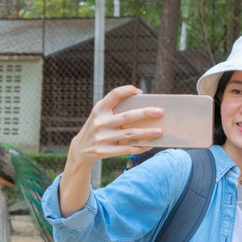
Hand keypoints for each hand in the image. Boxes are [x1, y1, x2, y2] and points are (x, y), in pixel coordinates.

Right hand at [58, 85, 163, 216]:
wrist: (80, 149)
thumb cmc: (98, 127)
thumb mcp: (100, 115)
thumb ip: (115, 109)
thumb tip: (143, 108)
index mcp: (99, 109)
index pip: (115, 95)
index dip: (128, 91)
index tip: (140, 92)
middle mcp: (100, 122)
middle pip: (127, 116)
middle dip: (145, 113)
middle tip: (160, 112)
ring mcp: (101, 137)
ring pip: (129, 134)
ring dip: (146, 133)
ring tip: (160, 131)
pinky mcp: (104, 151)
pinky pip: (126, 149)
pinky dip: (139, 147)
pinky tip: (149, 145)